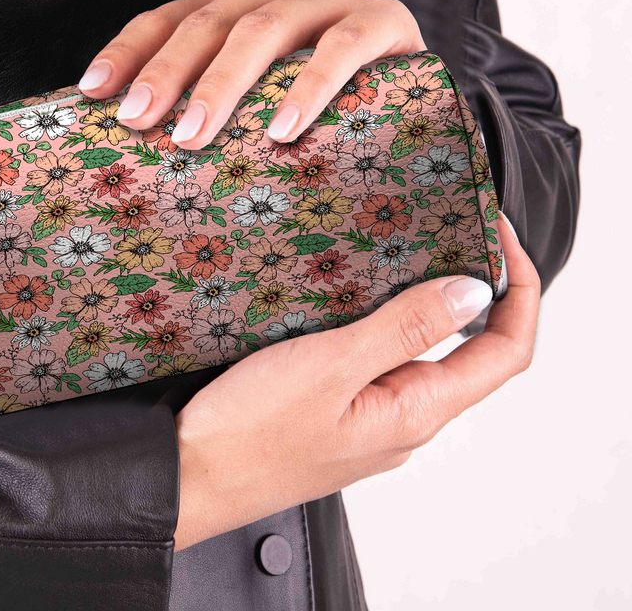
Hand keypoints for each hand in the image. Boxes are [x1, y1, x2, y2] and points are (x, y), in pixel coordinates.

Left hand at [77, 0, 425, 145]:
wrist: (415, 87)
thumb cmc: (322, 103)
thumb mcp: (261, 98)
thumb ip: (219, 105)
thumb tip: (144, 149)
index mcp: (242, 2)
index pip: (174, 16)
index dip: (130, 50)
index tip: (92, 92)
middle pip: (210, 21)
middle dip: (169, 73)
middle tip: (139, 123)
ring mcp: (330, 0)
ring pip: (265, 29)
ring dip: (223, 83)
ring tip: (193, 137)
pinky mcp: (383, 20)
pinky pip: (342, 47)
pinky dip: (309, 88)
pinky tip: (281, 130)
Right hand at [173, 213, 539, 549]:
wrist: (190, 477)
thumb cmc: (250, 432)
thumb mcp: (331, 367)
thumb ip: (404, 328)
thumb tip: (473, 291)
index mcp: (415, 411)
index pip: (505, 351)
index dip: (519, 289)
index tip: (499, 236)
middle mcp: (404, 419)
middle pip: (472, 351)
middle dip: (479, 289)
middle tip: (458, 232)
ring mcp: (371, 416)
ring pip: (424, 354)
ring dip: (430, 303)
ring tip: (410, 251)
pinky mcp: (340, 410)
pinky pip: (384, 361)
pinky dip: (390, 321)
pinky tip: (361, 296)